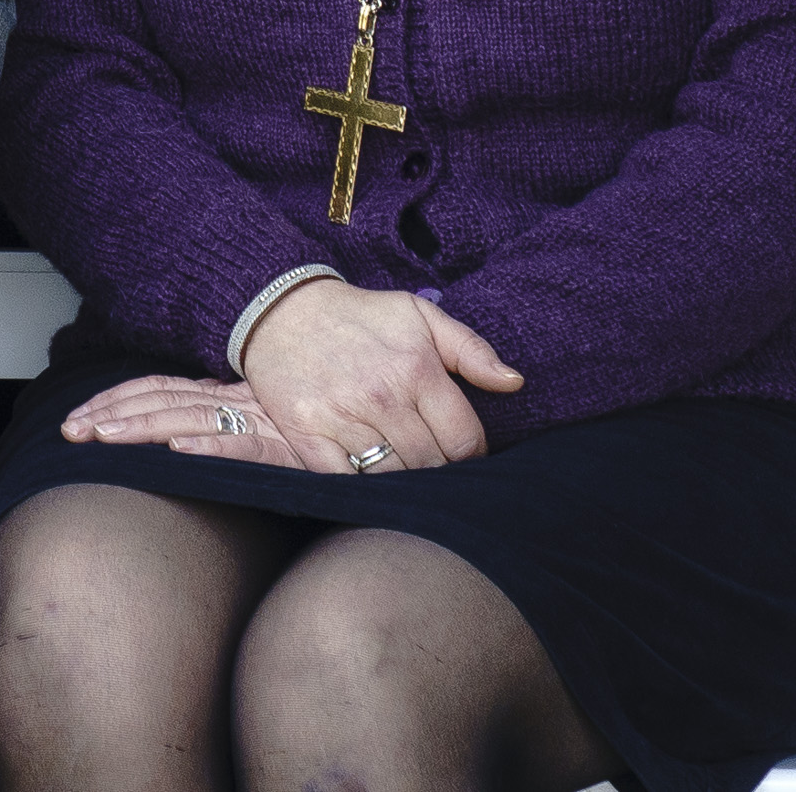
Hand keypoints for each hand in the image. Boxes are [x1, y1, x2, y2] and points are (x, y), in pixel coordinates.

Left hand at [55, 370, 329, 468]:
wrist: (389, 421)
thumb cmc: (327, 424)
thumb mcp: (267, 420)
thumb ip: (230, 423)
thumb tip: (182, 433)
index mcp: (228, 393)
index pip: (160, 389)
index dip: (116, 400)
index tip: (79, 416)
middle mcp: (238, 401)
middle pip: (163, 402)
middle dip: (112, 414)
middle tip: (70, 430)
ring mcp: (263, 422)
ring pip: (193, 420)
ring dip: (145, 427)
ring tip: (104, 437)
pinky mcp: (292, 449)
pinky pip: (249, 446)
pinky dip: (215, 446)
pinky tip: (181, 449)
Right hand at [233, 282, 517, 474]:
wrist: (281, 309)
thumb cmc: (360, 316)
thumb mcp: (419, 315)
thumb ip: (471, 349)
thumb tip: (514, 383)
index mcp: (416, 369)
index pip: (465, 441)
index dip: (471, 455)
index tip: (460, 453)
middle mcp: (381, 397)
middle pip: (431, 466)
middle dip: (438, 470)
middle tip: (431, 462)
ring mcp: (341, 418)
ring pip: (392, 479)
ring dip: (403, 482)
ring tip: (404, 470)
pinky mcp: (306, 434)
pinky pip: (345, 482)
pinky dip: (361, 487)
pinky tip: (367, 476)